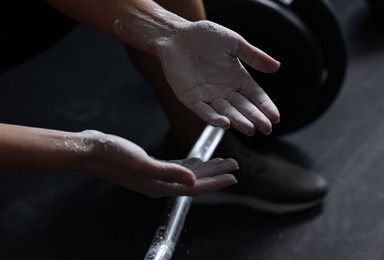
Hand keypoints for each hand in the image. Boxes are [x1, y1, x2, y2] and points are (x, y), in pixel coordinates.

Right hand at [83, 131, 237, 196]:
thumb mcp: (143, 163)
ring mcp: (155, 175)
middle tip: (234, 165)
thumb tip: (194, 180)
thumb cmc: (113, 156)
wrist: (92, 149)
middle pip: (195, 181)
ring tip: (221, 162)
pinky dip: (189, 164)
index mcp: (160, 186)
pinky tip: (196, 160)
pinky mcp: (150, 165)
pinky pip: (176, 167)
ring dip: (205, 168)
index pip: (195, 188)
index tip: (233, 176)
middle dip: (216, 174)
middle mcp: (159, 183)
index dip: (216, 183)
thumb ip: (169, 172)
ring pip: (188, 174)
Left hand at [157, 20, 280, 135]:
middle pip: (243, 107)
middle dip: (255, 118)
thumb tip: (276, 66)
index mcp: (237, 78)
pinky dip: (214, 118)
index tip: (275, 117)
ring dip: (238, 121)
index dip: (265, 106)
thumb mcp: (234, 43)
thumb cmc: (205, 36)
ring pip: (226, 112)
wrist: (177, 35)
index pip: (255, 96)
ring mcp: (208, 96)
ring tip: (250, 128)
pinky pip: (203, 111)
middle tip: (266, 129)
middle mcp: (224, 90)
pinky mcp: (191, 98)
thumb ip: (254, 56)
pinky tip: (225, 123)